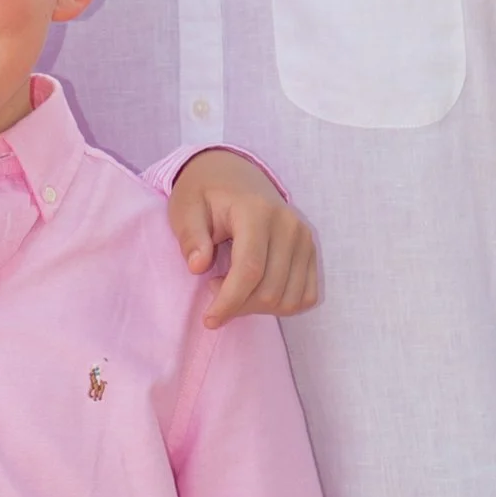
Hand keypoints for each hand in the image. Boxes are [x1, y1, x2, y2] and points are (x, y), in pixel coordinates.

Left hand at [168, 148, 321, 324]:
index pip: (250, 270)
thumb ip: (191, 237)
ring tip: (233, 285)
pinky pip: (304, 296)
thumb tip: (198, 266)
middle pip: (270, 290)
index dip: (229, 302)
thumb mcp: (185, 209)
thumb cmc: (205, 195)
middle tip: (213, 287)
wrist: (234, 176)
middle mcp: (288, 225)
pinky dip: (280, 304)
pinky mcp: (310, 251)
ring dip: (258, 307)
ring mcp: (304, 238)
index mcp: (256, 212)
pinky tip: (256, 289)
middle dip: (238, 305)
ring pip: (289, 299)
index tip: (209, 320)